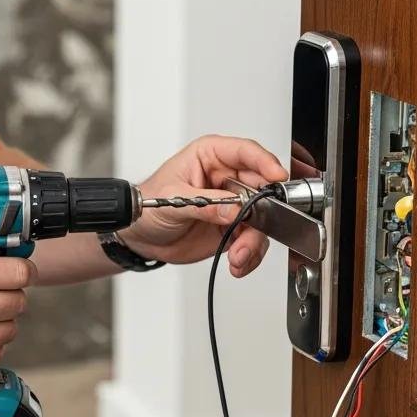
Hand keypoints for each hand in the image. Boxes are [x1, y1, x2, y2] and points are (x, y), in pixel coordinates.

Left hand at [118, 135, 287, 277]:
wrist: (140, 237)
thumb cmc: (147, 206)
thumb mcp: (171, 201)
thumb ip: (204, 204)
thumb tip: (233, 208)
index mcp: (210, 157)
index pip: (245, 152)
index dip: (265, 162)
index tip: (277, 177)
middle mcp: (226, 179)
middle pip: (262, 188)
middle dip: (263, 212)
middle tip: (254, 228)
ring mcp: (233, 205)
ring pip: (261, 219)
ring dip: (254, 241)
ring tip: (239, 256)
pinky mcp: (234, 229)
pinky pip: (253, 241)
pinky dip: (250, 254)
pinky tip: (237, 264)